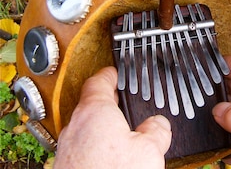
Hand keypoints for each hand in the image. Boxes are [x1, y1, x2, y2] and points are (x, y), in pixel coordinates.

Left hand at [54, 67, 171, 168]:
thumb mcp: (148, 151)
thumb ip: (156, 130)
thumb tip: (159, 124)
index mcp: (95, 111)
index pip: (99, 81)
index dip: (110, 74)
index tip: (116, 72)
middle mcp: (77, 125)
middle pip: (93, 102)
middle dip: (110, 102)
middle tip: (126, 102)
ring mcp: (70, 145)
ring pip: (89, 125)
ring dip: (105, 124)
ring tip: (125, 132)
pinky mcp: (69, 163)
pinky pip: (86, 144)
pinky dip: (100, 143)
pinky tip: (115, 156)